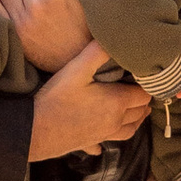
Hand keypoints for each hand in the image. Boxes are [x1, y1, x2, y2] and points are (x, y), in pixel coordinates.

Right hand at [28, 40, 150, 161]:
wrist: (34, 129)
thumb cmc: (56, 97)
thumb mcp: (76, 69)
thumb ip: (96, 52)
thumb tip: (112, 37)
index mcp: (117, 102)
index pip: (144, 94)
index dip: (146, 85)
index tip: (142, 76)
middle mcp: (115, 121)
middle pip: (140, 112)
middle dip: (143, 100)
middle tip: (139, 88)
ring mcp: (104, 135)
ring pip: (130, 129)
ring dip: (136, 119)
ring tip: (136, 110)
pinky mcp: (91, 143)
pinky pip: (111, 142)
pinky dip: (115, 136)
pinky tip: (108, 135)